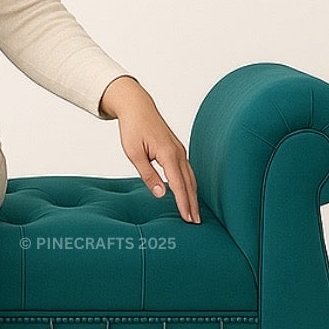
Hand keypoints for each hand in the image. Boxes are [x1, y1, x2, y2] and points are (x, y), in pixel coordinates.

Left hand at [99, 76, 200, 223]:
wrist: (137, 106)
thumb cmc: (133, 128)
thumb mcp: (134, 154)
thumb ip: (148, 175)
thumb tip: (162, 194)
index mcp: (168, 155)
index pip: (179, 185)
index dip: (185, 204)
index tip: (189, 219)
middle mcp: (178, 153)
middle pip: (189, 183)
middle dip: (193, 203)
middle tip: (196, 222)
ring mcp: (179, 150)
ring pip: (190, 177)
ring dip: (193, 195)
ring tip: (194, 212)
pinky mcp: (176, 149)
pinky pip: (186, 170)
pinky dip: (189, 184)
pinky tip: (188, 192)